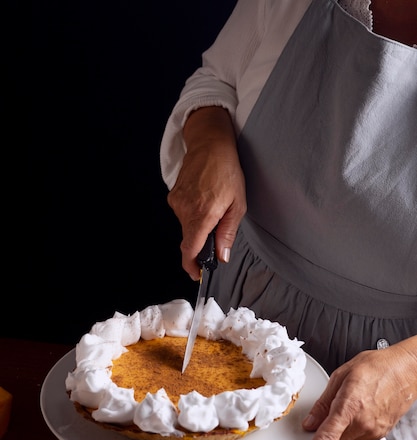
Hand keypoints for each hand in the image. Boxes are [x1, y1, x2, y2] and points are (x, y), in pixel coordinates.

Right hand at [167, 107, 246, 279]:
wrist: (210, 144)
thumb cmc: (227, 171)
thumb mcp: (238, 204)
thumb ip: (228, 233)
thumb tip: (222, 256)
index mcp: (202, 214)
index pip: (190, 249)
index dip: (191, 266)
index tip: (196, 273)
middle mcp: (185, 210)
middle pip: (190, 239)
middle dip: (203, 241)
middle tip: (218, 226)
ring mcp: (176, 203)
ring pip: (187, 227)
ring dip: (199, 225)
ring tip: (213, 205)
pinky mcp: (173, 197)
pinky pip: (183, 214)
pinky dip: (194, 214)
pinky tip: (204, 198)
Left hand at [296, 337, 416, 439]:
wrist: (406, 370)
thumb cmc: (376, 367)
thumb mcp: (340, 376)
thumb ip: (323, 404)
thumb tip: (309, 424)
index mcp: (349, 407)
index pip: (327, 439)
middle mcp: (362, 424)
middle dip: (323, 437)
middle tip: (323, 416)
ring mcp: (373, 431)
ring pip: (345, 439)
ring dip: (340, 428)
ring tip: (350, 402)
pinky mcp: (380, 434)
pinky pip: (357, 436)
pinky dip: (352, 427)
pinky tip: (360, 408)